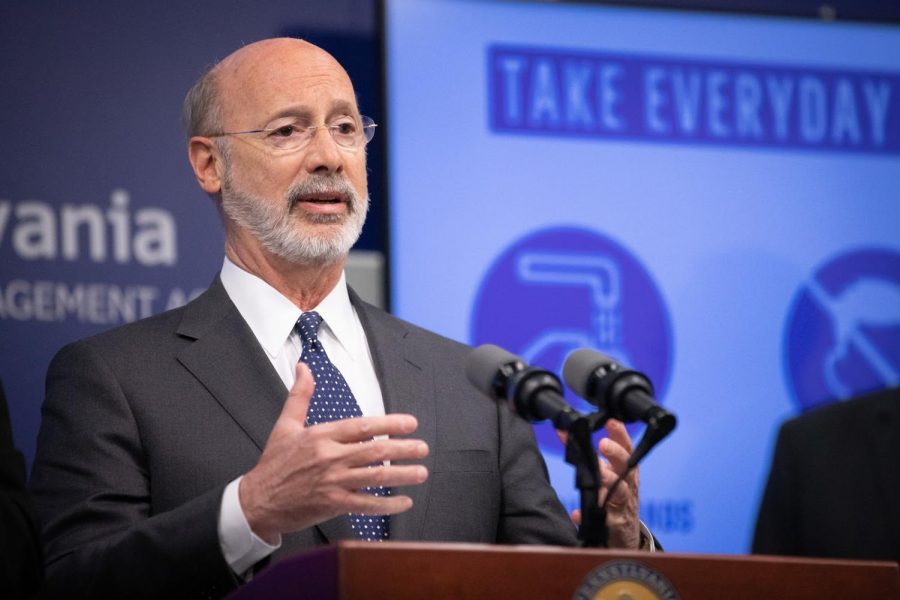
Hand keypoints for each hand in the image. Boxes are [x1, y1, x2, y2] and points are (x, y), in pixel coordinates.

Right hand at [239, 362, 428, 542]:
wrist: (257, 501)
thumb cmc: (273, 463)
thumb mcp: (285, 425)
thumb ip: (300, 395)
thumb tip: (304, 367)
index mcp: (321, 435)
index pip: (363, 426)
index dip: (390, 424)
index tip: (411, 423)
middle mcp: (330, 457)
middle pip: (375, 451)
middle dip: (404, 449)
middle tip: (423, 448)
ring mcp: (333, 482)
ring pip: (375, 477)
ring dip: (402, 475)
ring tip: (421, 472)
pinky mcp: (333, 504)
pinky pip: (367, 504)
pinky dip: (387, 504)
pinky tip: (404, 501)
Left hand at [561, 419, 640, 548]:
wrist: (625, 534)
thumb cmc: (613, 496)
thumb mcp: (605, 473)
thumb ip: (586, 454)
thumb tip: (563, 432)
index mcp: (626, 470)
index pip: (627, 448)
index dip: (620, 434)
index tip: (611, 421)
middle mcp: (628, 485)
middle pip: (627, 466)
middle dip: (616, 454)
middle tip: (603, 444)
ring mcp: (623, 505)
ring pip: (620, 491)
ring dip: (609, 481)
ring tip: (601, 474)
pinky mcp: (615, 525)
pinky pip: (604, 521)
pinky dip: (589, 516)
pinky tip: (577, 513)